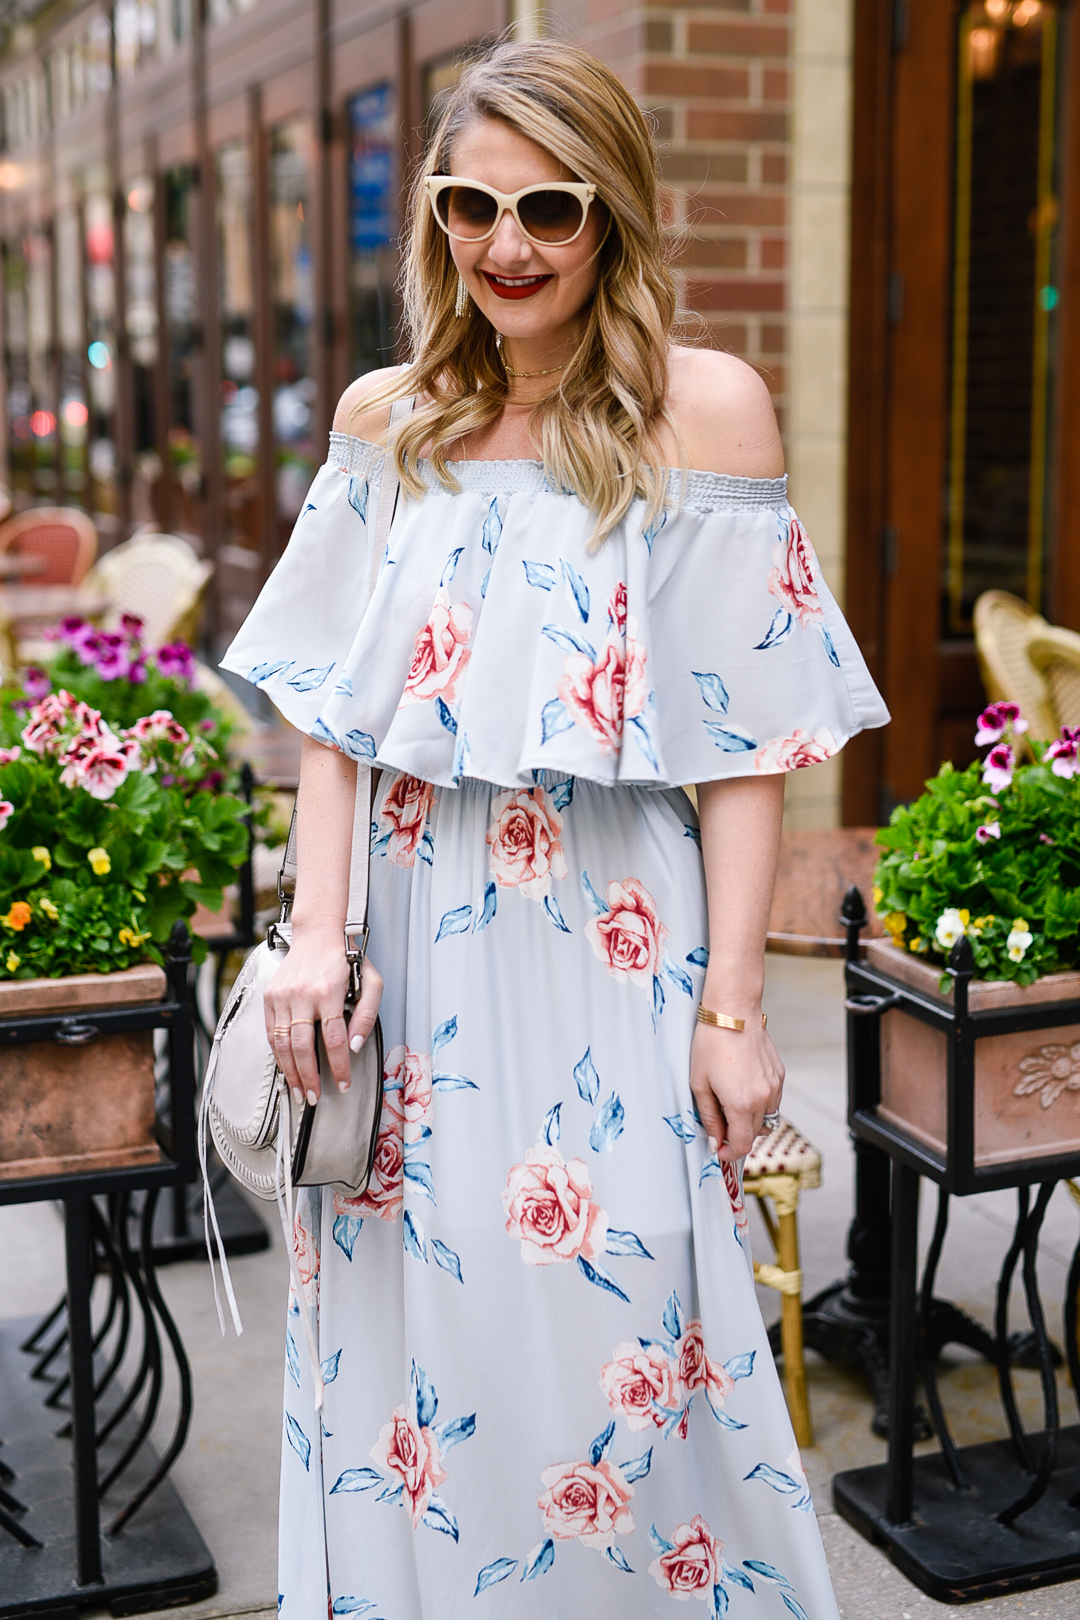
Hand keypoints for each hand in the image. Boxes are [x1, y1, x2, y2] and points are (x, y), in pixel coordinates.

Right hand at [263, 930, 383, 1105]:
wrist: (317, 934)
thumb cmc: (345, 957)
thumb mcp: (371, 981)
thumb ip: (367, 1014)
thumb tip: (354, 1045)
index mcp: (328, 991)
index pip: (334, 1039)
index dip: (339, 1066)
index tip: (343, 1083)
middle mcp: (302, 994)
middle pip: (302, 1047)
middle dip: (309, 1077)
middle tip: (314, 1096)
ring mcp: (282, 996)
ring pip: (282, 1043)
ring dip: (290, 1071)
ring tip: (298, 1089)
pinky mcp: (270, 996)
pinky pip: (272, 1032)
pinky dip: (278, 1054)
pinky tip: (285, 1067)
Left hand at [689, 1019, 783, 1161]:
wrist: (733, 1012)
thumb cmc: (711, 1044)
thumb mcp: (699, 1083)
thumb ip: (709, 1117)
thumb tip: (716, 1140)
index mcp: (741, 1103)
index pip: (742, 1144)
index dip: (730, 1153)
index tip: (720, 1150)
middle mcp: (763, 1098)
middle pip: (754, 1134)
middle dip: (737, 1135)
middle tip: (720, 1125)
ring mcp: (774, 1086)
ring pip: (766, 1118)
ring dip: (750, 1120)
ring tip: (731, 1103)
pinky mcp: (779, 1075)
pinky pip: (772, 1101)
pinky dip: (760, 1103)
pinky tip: (743, 1087)